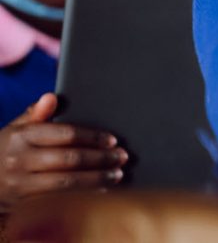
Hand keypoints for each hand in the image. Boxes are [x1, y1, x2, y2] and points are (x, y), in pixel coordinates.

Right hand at [0, 93, 126, 208]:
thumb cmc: (5, 151)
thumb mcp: (15, 129)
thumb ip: (35, 115)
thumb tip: (51, 97)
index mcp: (22, 136)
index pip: (64, 134)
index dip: (91, 137)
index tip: (113, 140)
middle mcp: (21, 159)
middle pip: (69, 159)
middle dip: (100, 158)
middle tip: (122, 157)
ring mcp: (21, 184)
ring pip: (66, 182)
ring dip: (96, 179)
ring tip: (117, 175)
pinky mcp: (23, 203)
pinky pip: (59, 199)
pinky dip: (83, 195)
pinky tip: (100, 191)